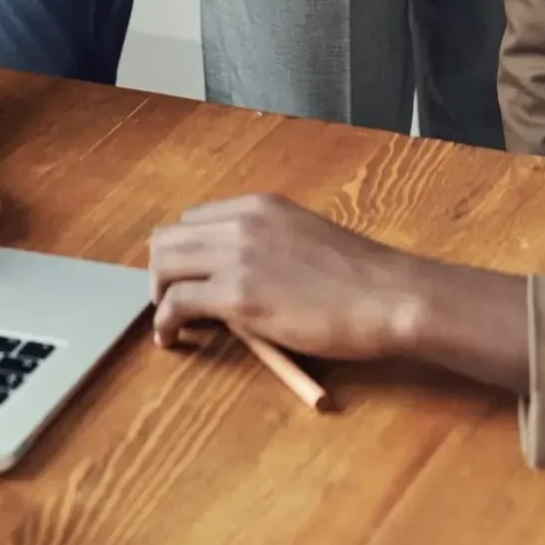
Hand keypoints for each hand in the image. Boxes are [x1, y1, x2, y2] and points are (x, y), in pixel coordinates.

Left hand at [149, 193, 427, 360]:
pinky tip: (173, 338)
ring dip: (159, 294)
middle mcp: (241, 222)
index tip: (188, 279)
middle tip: (171, 303)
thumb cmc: (358, 278)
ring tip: (170, 322)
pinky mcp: (239, 296)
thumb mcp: (303, 239)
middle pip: (169, 238)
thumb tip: (238, 274)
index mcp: (258, 206)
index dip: (184, 252)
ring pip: (164, 264)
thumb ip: (266, 247)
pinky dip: (166, 322)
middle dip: (161, 272)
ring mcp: (238, 256)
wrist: (385, 296)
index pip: (193, 219)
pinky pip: (178, 302)